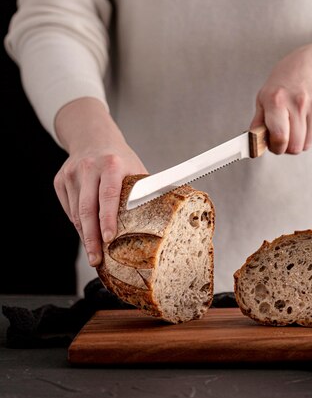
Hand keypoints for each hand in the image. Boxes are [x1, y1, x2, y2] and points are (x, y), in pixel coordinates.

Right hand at [53, 98, 147, 266]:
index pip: (108, 195)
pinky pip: (69, 209)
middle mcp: (88, 167)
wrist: (92, 137)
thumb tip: (165, 215)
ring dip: (85, 235)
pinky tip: (87, 233)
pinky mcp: (60, 181)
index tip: (109, 239)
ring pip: (76, 213)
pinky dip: (78, 224)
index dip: (108, 219)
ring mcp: (71, 174)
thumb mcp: (134, 168)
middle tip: (97, 260)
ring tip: (94, 253)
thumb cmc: (119, 158)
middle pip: (87, 209)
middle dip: (92, 238)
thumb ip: (143, 190)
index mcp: (111, 164)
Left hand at [250, 35, 311, 153]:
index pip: (280, 138)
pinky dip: (309, 132)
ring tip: (292, 124)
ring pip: (307, 144)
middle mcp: (298, 103)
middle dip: (286, 147)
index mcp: (277, 101)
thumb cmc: (284, 81)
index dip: (275, 148)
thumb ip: (258, 123)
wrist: (311, 65)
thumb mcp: (263, 97)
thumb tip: (253, 145)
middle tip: (282, 137)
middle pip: (295, 147)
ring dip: (298, 140)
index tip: (273, 145)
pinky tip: (304, 117)